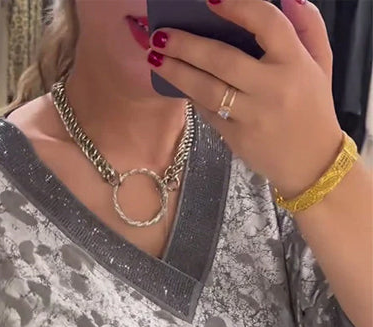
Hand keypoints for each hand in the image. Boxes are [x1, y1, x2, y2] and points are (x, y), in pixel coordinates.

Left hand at [148, 0, 343, 197]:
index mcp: (295, 62)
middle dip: (187, 45)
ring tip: (154, 57)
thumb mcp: (321, 63)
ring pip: (207, 89)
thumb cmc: (313, 107)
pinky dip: (190, 95)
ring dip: (177, 72)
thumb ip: (308, 28)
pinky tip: (174, 81)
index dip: (238, 8)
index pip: (266, 25)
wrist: (311, 162)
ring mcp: (251, 114)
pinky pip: (207, 111)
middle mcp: (271, 87)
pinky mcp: (235, 136)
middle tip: (160, 34)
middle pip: (223, 60)